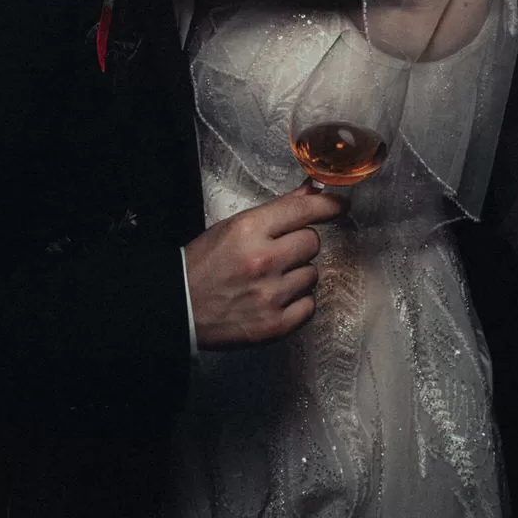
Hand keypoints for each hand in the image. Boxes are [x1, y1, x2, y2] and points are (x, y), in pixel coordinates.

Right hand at [184, 184, 345, 348]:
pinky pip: (309, 306)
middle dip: (299, 245)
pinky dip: (296, 303)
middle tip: (277, 253)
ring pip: (312, 275)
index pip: (303, 210)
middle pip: (312, 242)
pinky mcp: (275, 325)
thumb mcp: (233, 227)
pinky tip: (274, 300)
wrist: (178, 308)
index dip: (328, 204)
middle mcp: (263, 261)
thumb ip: (277, 211)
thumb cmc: (202, 266)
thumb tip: (311, 192)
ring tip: (269, 280)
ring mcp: (270, 295)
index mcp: (248, 230)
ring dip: (297, 275)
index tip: (340, 205)